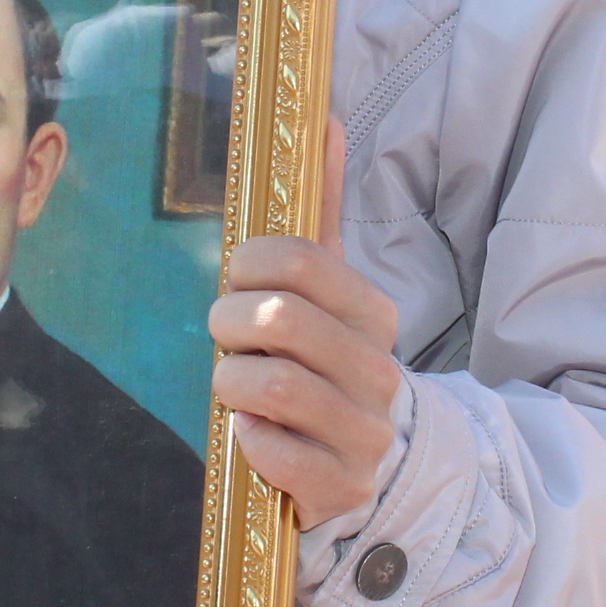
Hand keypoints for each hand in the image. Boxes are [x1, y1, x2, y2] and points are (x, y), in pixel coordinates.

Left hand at [210, 121, 400, 529]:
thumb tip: (324, 120)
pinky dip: (249, 440)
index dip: (249, 266)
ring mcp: (366, 432)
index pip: (300, 260)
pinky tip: (254, 434)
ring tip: (236, 386)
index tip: (238, 282)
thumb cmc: (326, 366)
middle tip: (226, 336)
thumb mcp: (324, 292)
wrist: (368, 467)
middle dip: (230, 325)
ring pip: (273, 385)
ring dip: (233, 383)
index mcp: (373, 314)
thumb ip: (320, 212)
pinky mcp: (342, 486)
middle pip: (279, 320)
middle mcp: (379, 371)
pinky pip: (274, 452)